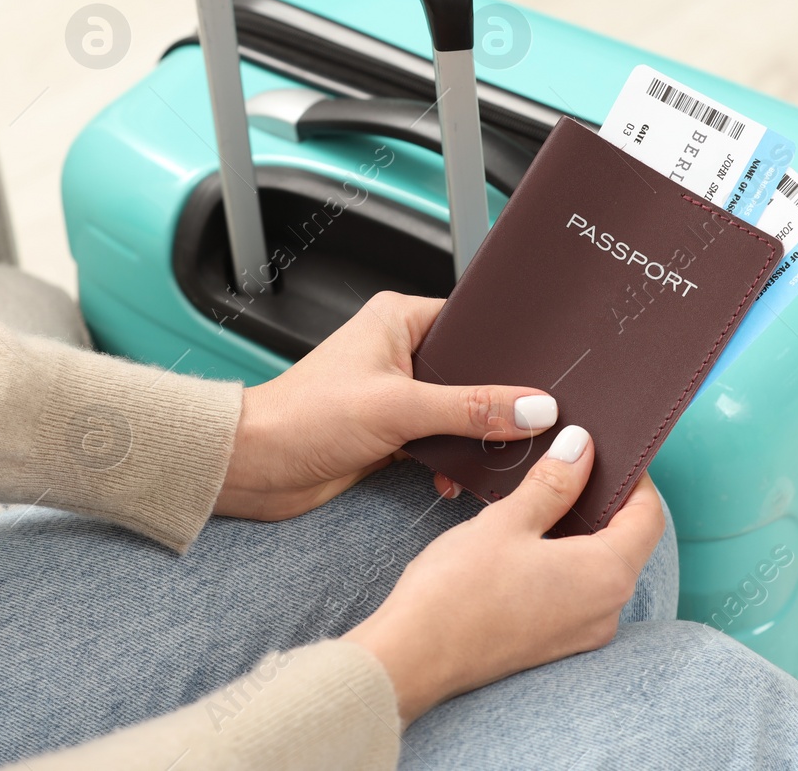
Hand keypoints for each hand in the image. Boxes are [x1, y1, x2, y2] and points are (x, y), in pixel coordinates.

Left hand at [214, 292, 558, 521]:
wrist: (254, 467)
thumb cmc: (300, 417)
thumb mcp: (399, 408)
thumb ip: (471, 408)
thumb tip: (532, 407)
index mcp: (399, 319)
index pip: (473, 324)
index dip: (507, 351)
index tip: (543, 378)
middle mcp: (397, 351)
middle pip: (471, 372)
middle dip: (494, 403)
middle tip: (525, 424)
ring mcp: (394, 393)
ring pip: (458, 410)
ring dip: (472, 437)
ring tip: (492, 455)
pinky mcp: (390, 432)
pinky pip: (439, 441)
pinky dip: (451, 460)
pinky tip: (455, 478)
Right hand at [343, 428, 666, 721]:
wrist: (413, 657)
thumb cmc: (456, 591)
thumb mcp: (506, 521)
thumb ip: (552, 483)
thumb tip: (581, 447)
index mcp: (605, 575)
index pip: (648, 517)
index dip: (632, 478)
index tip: (603, 452)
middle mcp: (606, 610)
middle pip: (625, 542)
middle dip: (601, 500)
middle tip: (563, 464)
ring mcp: (581, 633)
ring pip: (597, 567)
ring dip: (577, 530)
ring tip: (537, 498)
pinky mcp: (554, 643)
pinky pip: (575, 591)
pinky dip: (561, 559)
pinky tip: (524, 540)